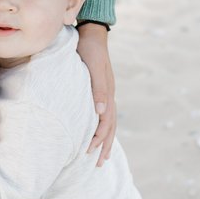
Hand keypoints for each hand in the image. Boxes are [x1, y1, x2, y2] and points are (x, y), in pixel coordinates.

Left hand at [77, 22, 116, 165]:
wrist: (92, 34)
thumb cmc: (89, 50)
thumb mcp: (93, 67)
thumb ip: (98, 88)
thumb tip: (100, 112)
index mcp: (108, 94)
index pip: (106, 123)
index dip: (98, 138)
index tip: (89, 152)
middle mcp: (109, 96)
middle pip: (110, 127)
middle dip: (104, 146)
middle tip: (98, 164)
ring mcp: (107, 93)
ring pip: (109, 122)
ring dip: (105, 140)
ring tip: (100, 155)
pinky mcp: (100, 90)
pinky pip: (105, 114)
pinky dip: (102, 127)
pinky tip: (96, 133)